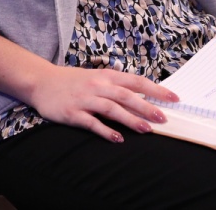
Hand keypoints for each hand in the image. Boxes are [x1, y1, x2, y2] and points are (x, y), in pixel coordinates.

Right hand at [23, 65, 177, 143]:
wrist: (42, 82)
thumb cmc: (74, 80)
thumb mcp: (97, 76)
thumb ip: (117, 84)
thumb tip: (144, 94)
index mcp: (107, 76)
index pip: (137, 82)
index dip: (156, 90)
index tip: (174, 98)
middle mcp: (98, 85)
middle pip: (127, 96)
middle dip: (147, 107)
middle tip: (163, 118)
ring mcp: (85, 99)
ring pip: (112, 109)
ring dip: (130, 120)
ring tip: (146, 130)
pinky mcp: (72, 114)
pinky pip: (91, 123)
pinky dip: (105, 131)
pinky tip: (118, 139)